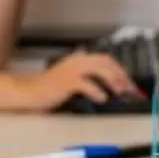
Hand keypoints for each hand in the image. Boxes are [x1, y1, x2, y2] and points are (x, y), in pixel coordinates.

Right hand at [24, 51, 138, 109]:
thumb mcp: (70, 77)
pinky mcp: (66, 82)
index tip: (128, 81)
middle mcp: (77, 61)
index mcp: (79, 59)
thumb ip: (87, 76)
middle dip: (120, 73)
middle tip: (129, 87)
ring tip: (119, 91)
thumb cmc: (49, 87)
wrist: (29, 91)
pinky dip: (97, 91)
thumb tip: (108, 83)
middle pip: (105, 62)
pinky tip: (102, 98)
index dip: (119, 68)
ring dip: (112, 80)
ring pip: (99, 69)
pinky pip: (86, 84)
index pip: (105, 59)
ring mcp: (72, 70)